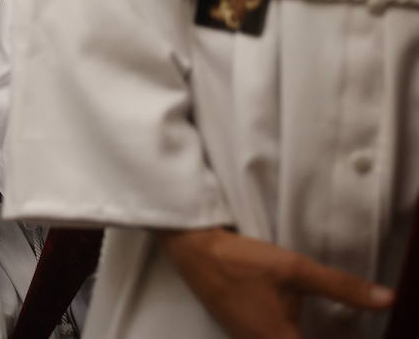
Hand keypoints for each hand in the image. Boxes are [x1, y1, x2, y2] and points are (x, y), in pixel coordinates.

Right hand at [159, 227, 393, 338]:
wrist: (192, 249)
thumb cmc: (241, 260)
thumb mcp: (295, 269)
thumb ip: (341, 288)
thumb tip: (386, 299)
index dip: (335, 338)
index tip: (322, 322)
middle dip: (307, 334)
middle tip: (316, 316)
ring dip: (295, 333)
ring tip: (301, 317)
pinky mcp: (237, 329)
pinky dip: (282, 333)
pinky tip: (286, 318)